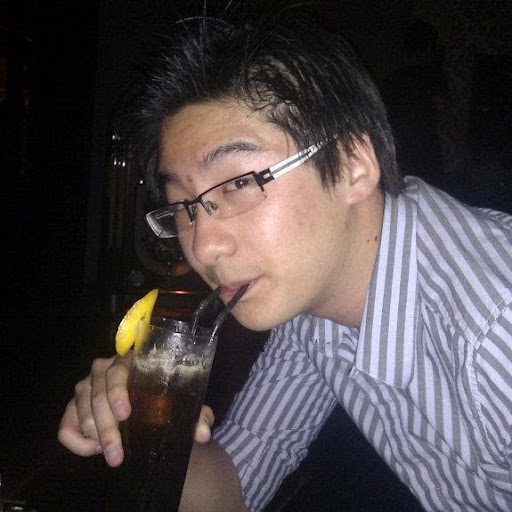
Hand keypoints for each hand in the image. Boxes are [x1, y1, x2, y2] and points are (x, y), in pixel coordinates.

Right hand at [58, 355, 215, 466]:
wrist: (152, 408)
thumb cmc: (168, 400)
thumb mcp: (184, 406)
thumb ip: (197, 416)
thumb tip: (202, 432)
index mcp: (132, 361)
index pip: (118, 371)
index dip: (118, 391)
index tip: (126, 414)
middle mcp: (104, 369)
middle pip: (97, 394)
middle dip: (106, 428)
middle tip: (118, 454)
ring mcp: (86, 386)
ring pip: (80, 408)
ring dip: (94, 436)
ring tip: (113, 453)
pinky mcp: (73, 406)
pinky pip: (65, 426)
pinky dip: (76, 441)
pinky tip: (94, 450)